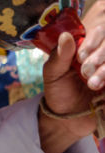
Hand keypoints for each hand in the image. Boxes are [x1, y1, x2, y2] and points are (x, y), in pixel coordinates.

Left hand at [39, 0, 104, 152]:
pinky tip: (102, 89)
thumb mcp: (54, 74)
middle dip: (99, 57)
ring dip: (104, 70)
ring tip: (92, 84)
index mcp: (85, 48)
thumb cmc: (58, 93)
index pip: (98, 33)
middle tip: (85, 73)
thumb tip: (66, 35)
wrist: (69, 119)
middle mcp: (101, 56)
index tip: (82, 56)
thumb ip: (61, 55)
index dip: (93, 42)